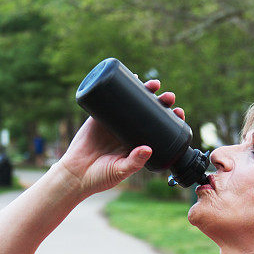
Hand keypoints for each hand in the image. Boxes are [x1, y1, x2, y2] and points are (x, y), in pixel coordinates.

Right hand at [58, 78, 184, 196]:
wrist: (75, 174)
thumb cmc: (100, 177)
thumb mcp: (120, 171)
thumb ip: (134, 162)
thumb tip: (148, 148)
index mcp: (138, 144)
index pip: (159, 129)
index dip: (170, 119)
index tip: (179, 113)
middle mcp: (129, 131)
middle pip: (149, 111)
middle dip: (161, 102)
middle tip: (169, 97)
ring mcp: (115, 121)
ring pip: (133, 101)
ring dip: (145, 90)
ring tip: (154, 84)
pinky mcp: (99, 115)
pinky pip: (111, 97)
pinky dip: (120, 85)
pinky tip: (131, 76)